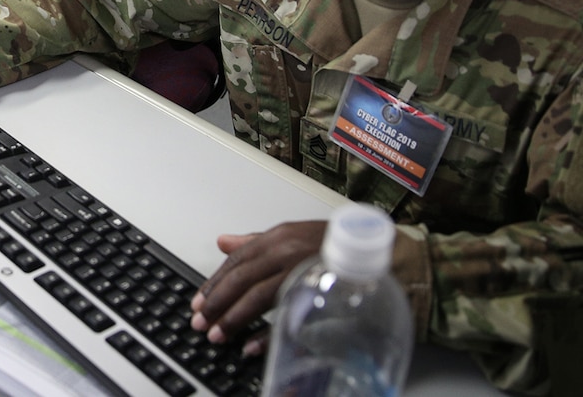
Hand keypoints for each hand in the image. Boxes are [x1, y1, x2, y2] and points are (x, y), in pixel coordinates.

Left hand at [189, 221, 326, 354]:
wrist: (385, 255)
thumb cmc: (335, 246)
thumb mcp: (291, 236)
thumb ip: (256, 242)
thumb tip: (224, 242)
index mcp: (279, 238)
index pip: (237, 262)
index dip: (214, 283)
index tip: (198, 302)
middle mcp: (288, 252)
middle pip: (243, 280)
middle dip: (217, 303)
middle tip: (200, 322)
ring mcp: (304, 273)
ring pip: (260, 297)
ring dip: (235, 318)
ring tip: (218, 335)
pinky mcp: (320, 295)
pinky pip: (289, 316)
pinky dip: (269, 333)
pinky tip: (251, 347)